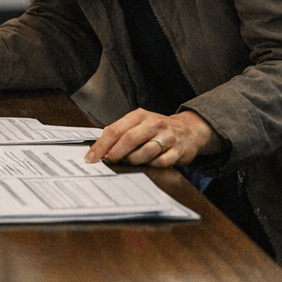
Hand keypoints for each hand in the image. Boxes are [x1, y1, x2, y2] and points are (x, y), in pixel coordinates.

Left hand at [84, 108, 217, 167]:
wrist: (190, 130)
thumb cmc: (158, 129)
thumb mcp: (138, 124)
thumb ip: (120, 133)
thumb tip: (99, 149)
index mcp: (139, 116)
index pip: (115, 130)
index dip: (101, 145)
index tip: (91, 157)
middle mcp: (154, 124)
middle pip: (129, 139)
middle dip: (115, 153)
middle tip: (109, 161)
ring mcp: (168, 137)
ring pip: (145, 152)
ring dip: (134, 160)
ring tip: (131, 161)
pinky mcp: (179, 150)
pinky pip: (160, 162)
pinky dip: (152, 165)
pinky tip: (150, 163)